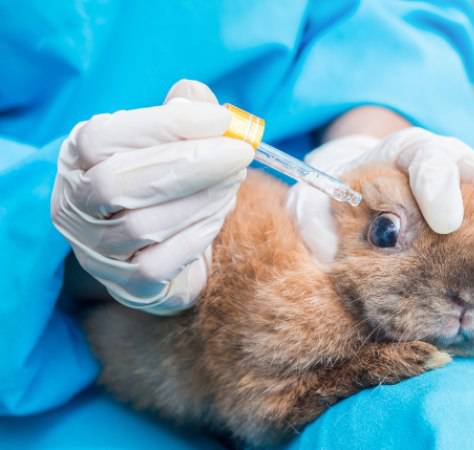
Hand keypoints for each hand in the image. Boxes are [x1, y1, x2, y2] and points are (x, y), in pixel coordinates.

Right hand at [51, 80, 252, 313]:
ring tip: (235, 181)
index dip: (163, 126)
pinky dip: (197, 235)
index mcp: (77, 159)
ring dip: (202, 199)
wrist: (168, 246)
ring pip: (142, 226)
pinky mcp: (127, 285)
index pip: (101, 138)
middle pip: (116, 183)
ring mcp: (97, 250)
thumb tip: (196, 98)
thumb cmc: (167, 181)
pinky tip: (220, 214)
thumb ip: (183, 114)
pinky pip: (158, 263)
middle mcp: (74, 206)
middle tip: (240, 153)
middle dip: (189, 165)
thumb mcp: (170, 141)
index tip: (220, 119)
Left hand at [287, 128, 473, 303]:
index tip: (442, 218)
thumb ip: (314, 221)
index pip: (426, 157)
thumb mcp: (312, 204)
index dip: (438, 183)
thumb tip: (328, 251)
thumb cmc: (335, 203)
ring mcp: (473, 203)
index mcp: (407, 155)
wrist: (359, 206)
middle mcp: (451, 170)